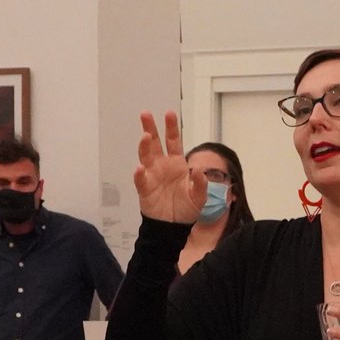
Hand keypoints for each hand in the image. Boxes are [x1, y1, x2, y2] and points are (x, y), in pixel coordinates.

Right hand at [134, 111, 203, 225]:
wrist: (173, 226)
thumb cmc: (186, 209)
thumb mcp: (199, 197)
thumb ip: (200, 184)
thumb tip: (198, 170)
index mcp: (177, 164)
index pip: (173, 141)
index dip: (171, 128)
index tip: (169, 113)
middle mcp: (162, 166)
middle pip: (155, 143)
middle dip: (150, 128)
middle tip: (145, 114)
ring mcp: (152, 176)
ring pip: (145, 156)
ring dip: (144, 146)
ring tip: (145, 136)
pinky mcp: (145, 189)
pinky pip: (140, 179)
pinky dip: (139, 174)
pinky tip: (139, 168)